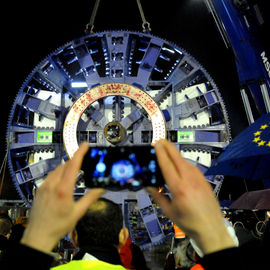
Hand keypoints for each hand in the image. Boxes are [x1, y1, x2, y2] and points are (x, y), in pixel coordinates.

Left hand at [21, 142, 104, 252]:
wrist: (39, 235)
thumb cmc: (58, 226)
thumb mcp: (78, 212)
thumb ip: (91, 198)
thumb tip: (101, 189)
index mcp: (63, 190)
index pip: (72, 165)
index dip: (79, 153)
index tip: (84, 145)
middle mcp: (52, 185)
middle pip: (65, 165)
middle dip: (75, 159)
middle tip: (84, 158)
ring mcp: (44, 187)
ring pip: (57, 169)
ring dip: (67, 166)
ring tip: (75, 169)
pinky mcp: (40, 190)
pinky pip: (51, 176)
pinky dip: (59, 173)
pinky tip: (63, 179)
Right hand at [149, 139, 234, 254]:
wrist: (211, 228)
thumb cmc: (190, 222)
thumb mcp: (169, 211)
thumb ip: (157, 196)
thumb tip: (149, 186)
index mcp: (179, 188)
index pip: (167, 164)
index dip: (160, 152)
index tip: (156, 144)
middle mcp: (190, 180)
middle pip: (177, 157)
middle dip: (168, 146)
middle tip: (160, 140)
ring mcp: (198, 179)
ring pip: (184, 160)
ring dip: (175, 153)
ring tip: (167, 151)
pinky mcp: (203, 180)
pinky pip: (191, 166)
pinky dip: (183, 161)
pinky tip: (179, 163)